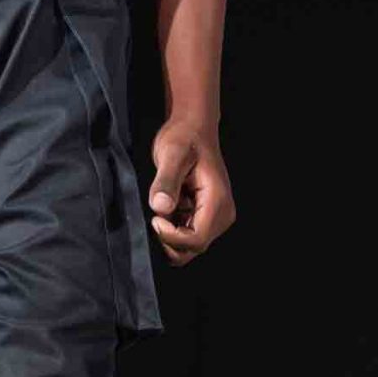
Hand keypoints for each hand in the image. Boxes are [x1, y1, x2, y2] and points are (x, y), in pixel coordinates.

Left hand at [148, 119, 234, 266]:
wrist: (192, 128)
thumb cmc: (184, 138)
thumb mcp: (171, 154)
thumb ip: (166, 181)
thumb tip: (161, 207)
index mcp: (218, 202)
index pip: (196, 240)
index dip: (171, 237)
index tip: (155, 217)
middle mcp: (221, 215)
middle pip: (193, 248)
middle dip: (170, 239)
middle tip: (155, 215)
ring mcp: (215, 217)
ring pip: (189, 245)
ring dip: (170, 235)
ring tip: (162, 208)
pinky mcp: (205, 216)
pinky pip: (187, 235)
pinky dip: (172, 229)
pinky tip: (167, 208)